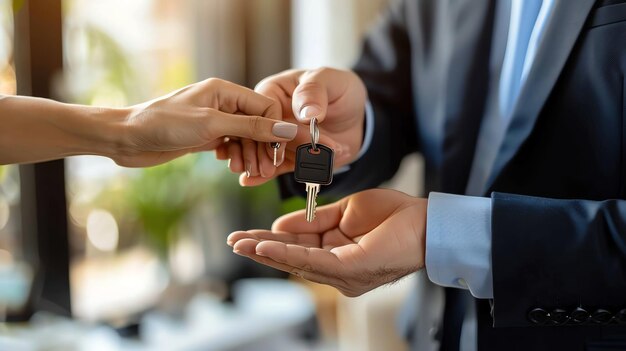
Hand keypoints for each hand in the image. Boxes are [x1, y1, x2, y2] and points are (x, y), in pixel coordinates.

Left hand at [116, 78, 297, 166]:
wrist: (128, 139)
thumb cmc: (164, 124)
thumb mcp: (212, 125)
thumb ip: (251, 127)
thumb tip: (285, 129)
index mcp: (225, 90)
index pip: (265, 106)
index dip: (274, 129)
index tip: (277, 152)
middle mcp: (222, 103)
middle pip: (258, 124)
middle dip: (263, 147)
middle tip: (264, 170)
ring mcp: (214, 120)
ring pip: (246, 138)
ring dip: (249, 155)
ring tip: (247, 172)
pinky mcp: (206, 136)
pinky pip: (232, 146)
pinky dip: (236, 157)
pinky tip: (232, 167)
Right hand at [216, 67, 366, 185]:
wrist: (357, 117)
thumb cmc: (340, 90)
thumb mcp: (330, 81)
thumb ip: (315, 92)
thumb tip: (307, 112)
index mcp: (275, 91)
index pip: (265, 110)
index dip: (268, 127)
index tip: (274, 143)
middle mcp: (271, 115)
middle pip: (261, 133)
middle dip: (259, 150)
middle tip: (260, 166)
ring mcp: (278, 138)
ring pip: (265, 152)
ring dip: (259, 163)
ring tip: (255, 174)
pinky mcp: (289, 156)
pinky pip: (276, 166)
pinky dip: (265, 174)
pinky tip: (251, 181)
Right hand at [227, 189, 426, 296]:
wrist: (424, 219)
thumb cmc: (393, 215)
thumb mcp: (345, 212)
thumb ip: (314, 219)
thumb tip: (281, 224)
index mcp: (335, 253)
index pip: (296, 248)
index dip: (270, 240)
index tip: (246, 233)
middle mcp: (336, 269)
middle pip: (291, 259)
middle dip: (260, 249)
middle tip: (233, 241)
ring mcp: (342, 274)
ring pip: (296, 262)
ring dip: (266, 252)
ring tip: (240, 243)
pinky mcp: (349, 271)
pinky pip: (312, 262)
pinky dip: (286, 254)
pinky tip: (266, 246)